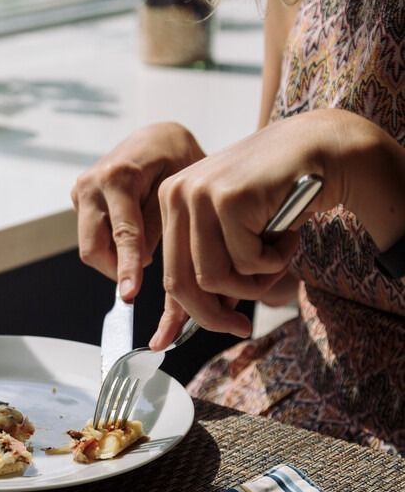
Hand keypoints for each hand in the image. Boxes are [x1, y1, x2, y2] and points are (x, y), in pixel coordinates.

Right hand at [71, 122, 204, 300]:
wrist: (155, 136)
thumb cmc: (176, 158)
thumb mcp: (178, 188)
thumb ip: (158, 225)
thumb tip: (141, 261)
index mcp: (118, 176)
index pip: (122, 234)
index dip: (126, 267)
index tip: (129, 294)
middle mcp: (91, 183)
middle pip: (93, 247)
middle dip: (115, 269)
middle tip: (138, 280)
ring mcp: (80, 190)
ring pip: (90, 245)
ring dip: (115, 256)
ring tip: (143, 248)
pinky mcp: (78, 198)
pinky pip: (92, 234)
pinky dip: (111, 243)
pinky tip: (132, 233)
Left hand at [149, 108, 404, 347]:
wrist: (322, 149)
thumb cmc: (280, 196)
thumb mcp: (236, 235)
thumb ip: (212, 271)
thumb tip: (188, 325)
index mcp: (171, 203)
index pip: (168, 271)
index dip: (177, 313)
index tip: (171, 342)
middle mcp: (176, 195)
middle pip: (183, 281)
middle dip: (213, 315)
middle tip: (243, 328)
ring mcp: (198, 194)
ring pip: (215, 278)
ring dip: (254, 283)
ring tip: (278, 259)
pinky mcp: (228, 198)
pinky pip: (247, 261)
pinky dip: (275, 260)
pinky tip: (290, 235)